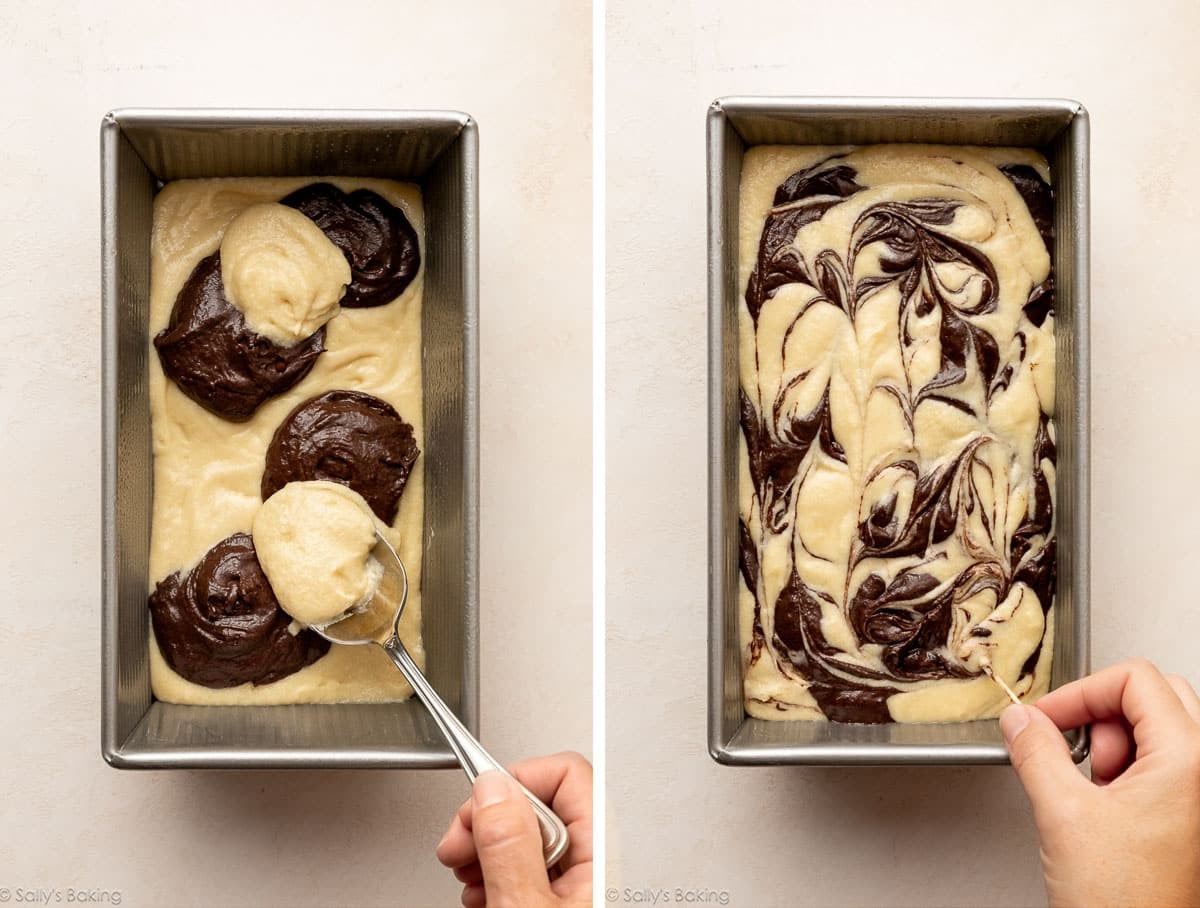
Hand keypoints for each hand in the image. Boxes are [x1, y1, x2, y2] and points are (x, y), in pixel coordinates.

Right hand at [436, 751, 592, 907]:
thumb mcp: (523, 906)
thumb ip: (509, 845)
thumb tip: (492, 787)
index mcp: (601, 853)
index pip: (566, 774)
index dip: (515, 781)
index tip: (478, 805)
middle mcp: (598, 863)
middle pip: (540, 805)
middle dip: (490, 821)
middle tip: (459, 846)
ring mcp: (582, 883)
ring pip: (531, 836)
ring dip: (488, 849)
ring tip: (466, 872)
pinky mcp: (565, 899)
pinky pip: (534, 866)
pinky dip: (501, 871)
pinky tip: (483, 890)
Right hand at [1001, 659, 1199, 907]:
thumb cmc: (1126, 905)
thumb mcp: (1063, 814)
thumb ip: (1035, 752)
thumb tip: (1021, 720)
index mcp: (1190, 760)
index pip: (1135, 679)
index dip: (1081, 693)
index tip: (1047, 718)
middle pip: (1154, 695)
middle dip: (1102, 715)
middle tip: (1071, 747)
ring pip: (1162, 728)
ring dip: (1116, 745)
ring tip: (1093, 790)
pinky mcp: (1194, 817)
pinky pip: (1166, 765)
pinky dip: (1129, 772)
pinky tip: (1105, 808)